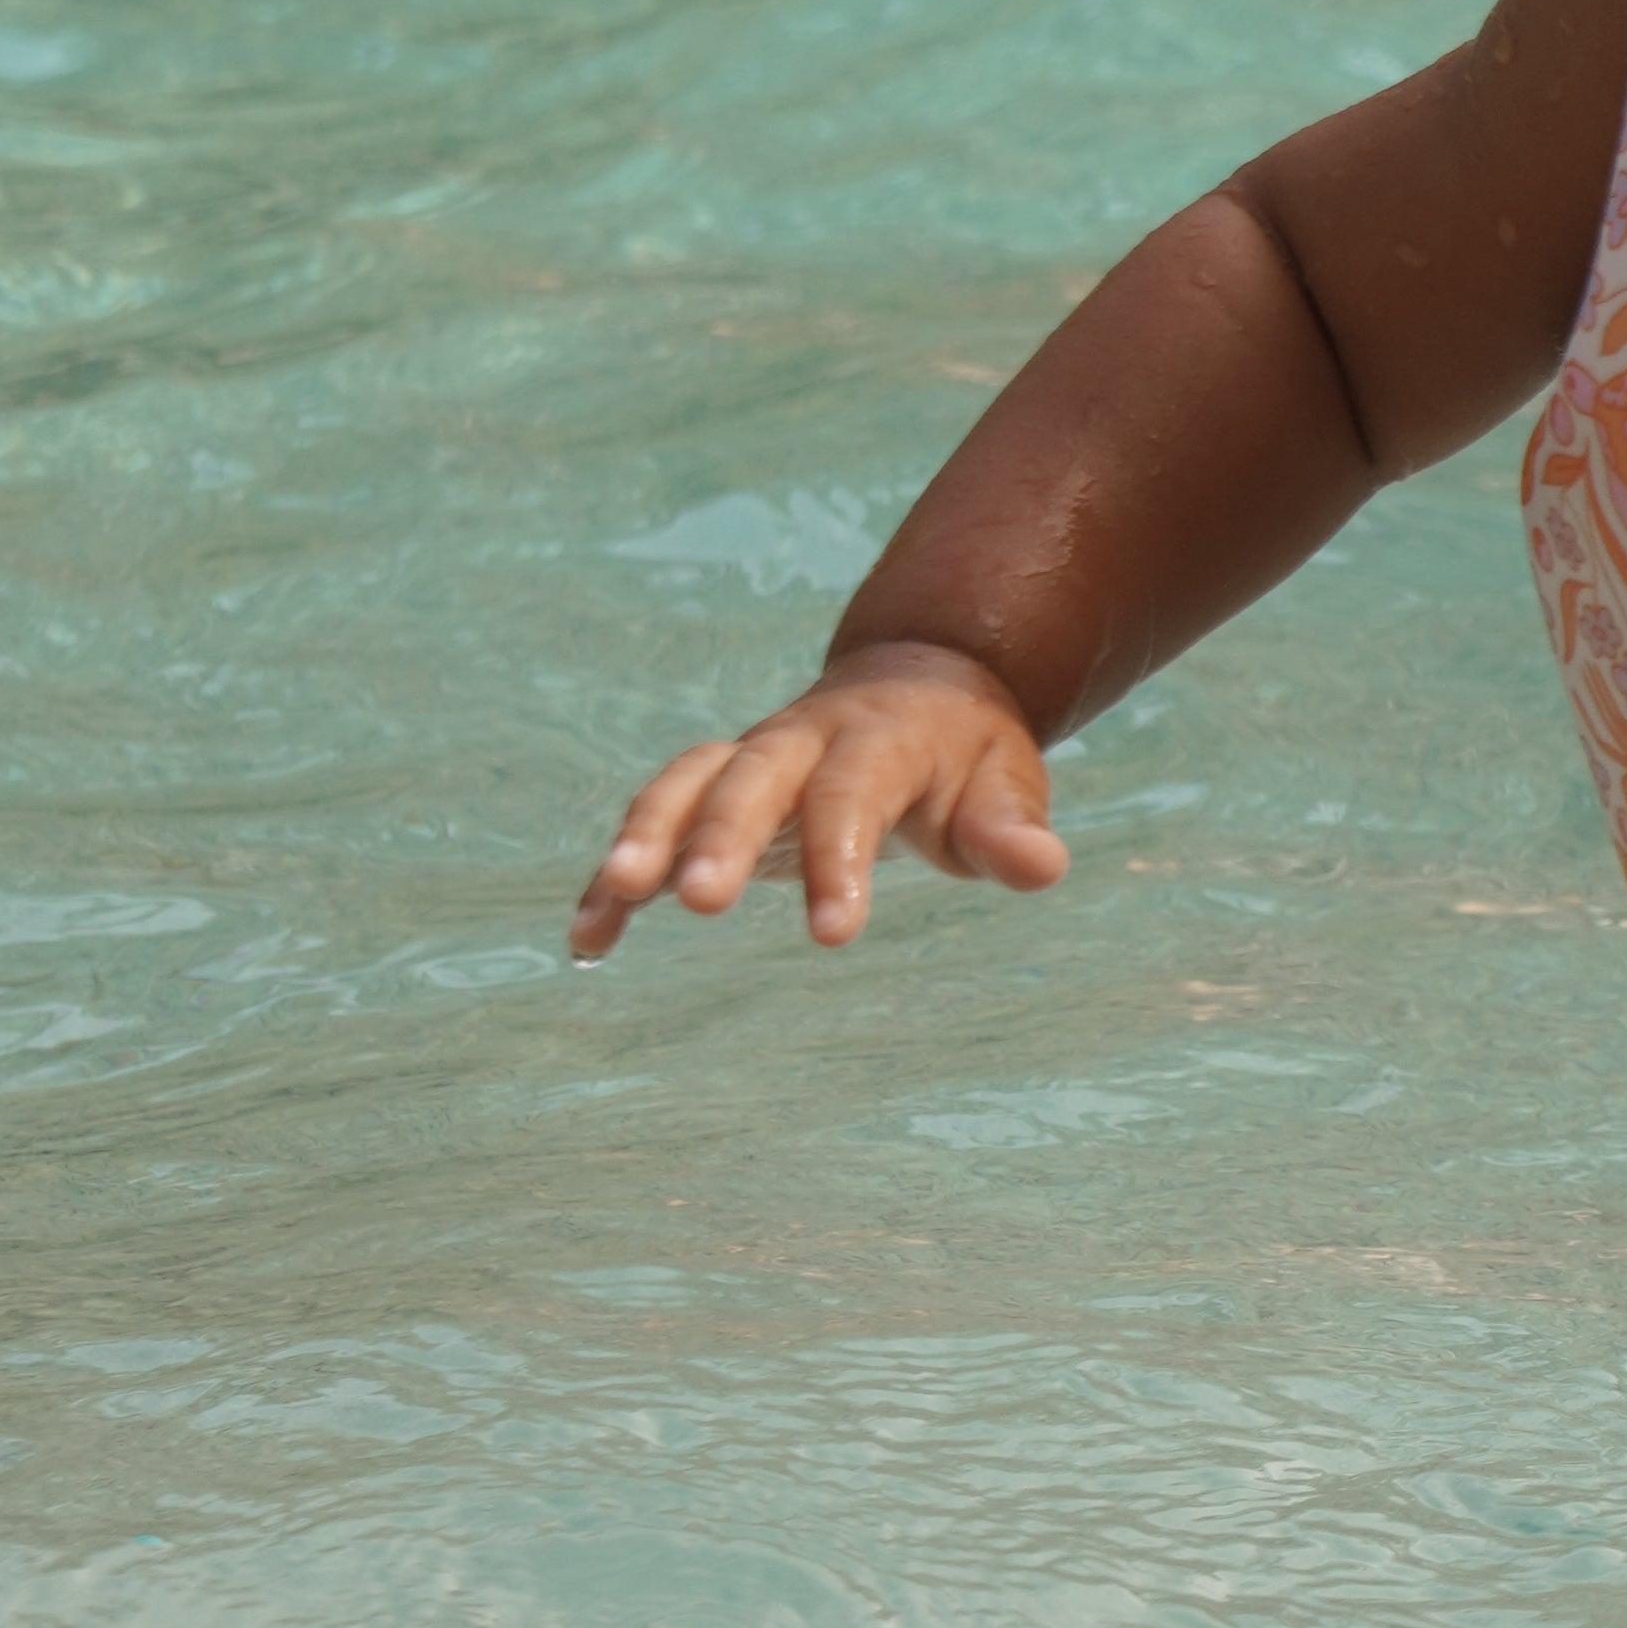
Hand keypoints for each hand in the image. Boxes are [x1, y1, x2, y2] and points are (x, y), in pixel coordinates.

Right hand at [569, 641, 1068, 957]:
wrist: (916, 687)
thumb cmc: (965, 754)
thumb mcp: (1006, 781)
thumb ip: (1011, 827)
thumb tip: (1040, 865)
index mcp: (877, 737)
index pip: (852, 793)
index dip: (841, 856)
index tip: (835, 934)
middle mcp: (798, 740)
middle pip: (749, 777)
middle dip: (719, 834)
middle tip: (698, 901)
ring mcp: (746, 761)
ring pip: (684, 783)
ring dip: (646, 835)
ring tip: (612, 897)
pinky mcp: (712, 795)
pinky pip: (653, 826)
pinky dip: (615, 878)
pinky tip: (587, 940)